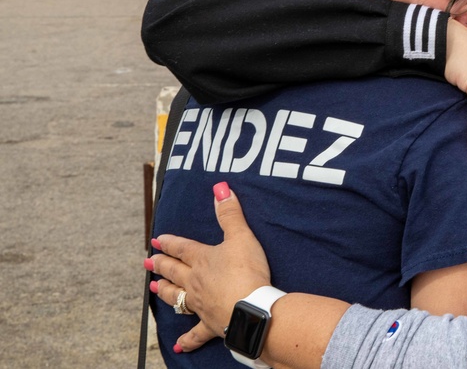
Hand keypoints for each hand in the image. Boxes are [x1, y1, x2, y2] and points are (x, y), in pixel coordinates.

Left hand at [148, 182, 271, 347]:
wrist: (250, 308)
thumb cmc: (247, 271)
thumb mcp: (241, 236)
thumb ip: (230, 213)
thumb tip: (220, 187)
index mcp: (202, 260)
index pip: (182, 248)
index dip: (169, 243)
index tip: (156, 241)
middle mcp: (196, 282)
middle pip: (174, 272)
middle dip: (161, 265)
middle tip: (147, 262)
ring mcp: (200, 304)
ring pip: (177, 298)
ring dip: (166, 293)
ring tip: (155, 288)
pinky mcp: (210, 324)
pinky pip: (194, 334)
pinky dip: (186, 340)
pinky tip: (177, 346)